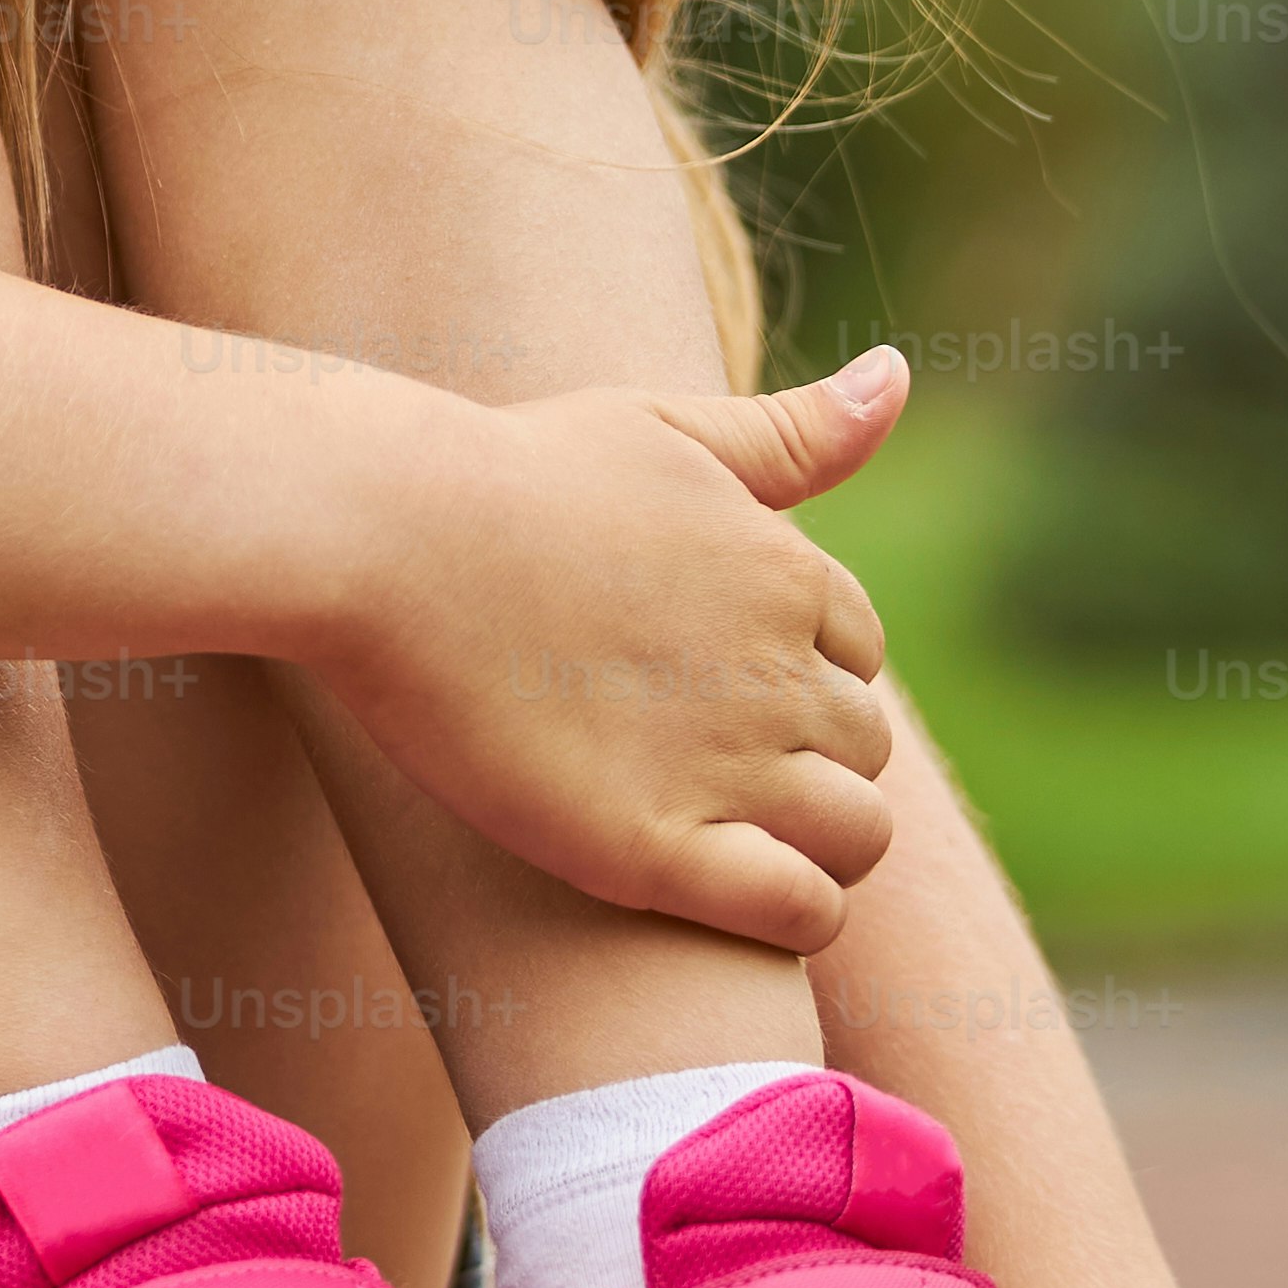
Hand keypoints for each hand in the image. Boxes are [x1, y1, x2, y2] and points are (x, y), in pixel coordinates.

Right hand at [311, 345, 907, 948]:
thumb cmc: (505, 474)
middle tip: (701, 768)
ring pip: (858, 835)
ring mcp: (728, 765)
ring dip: (818, 844)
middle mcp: (780, 672)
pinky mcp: (660, 850)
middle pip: (862, 746)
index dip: (797, 674)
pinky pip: (803, 909)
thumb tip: (903, 374)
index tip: (713, 687)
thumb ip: (793, 430)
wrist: (384, 537)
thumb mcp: (663, 429)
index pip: (857, 652)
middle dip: (807, 760)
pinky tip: (728, 893)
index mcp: (788, 573)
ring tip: (729, 841)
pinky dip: (797, 913)